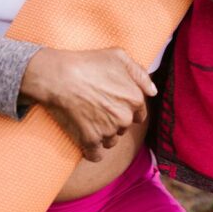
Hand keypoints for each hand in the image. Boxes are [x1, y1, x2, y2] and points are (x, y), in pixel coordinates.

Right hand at [19, 47, 157, 161]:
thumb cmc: (88, 63)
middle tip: (97, 108)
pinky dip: (91, 150)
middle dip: (113, 120)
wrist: (59, 76)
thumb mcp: (119, 56)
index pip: (138, 114)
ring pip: (110, 141)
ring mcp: (108, 131)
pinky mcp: (90, 141)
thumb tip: (153, 91)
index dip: (126, 109)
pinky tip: (85, 140)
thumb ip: (140, 74)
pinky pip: (96, 155)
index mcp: (135, 99)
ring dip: (102, 135)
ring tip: (88, 120)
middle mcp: (124, 118)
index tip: (113, 104)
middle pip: (123, 127)